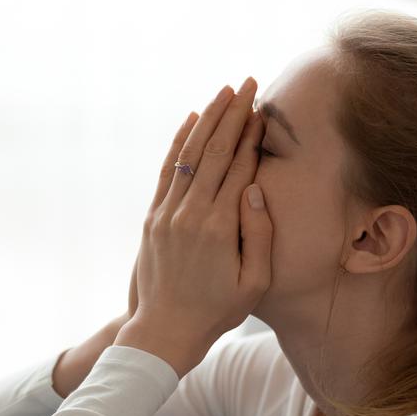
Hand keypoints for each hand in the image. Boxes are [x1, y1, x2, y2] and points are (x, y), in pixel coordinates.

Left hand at [122, 76, 271, 373]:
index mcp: (220, 228)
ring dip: (208, 120)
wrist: (164, 331)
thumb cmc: (217, 311)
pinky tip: (191, 120)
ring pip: (190, 155)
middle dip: (233, 114)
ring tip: (225, 92)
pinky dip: (180, 143)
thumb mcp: (255, 283)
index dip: (253, 136)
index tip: (264, 110)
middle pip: (215, 152)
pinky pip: (167, 171)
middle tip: (248, 84)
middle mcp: (190, 215)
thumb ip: (260, 235)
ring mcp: (167, 214)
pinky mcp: (152, 219)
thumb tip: (254, 188)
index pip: (239, 168)